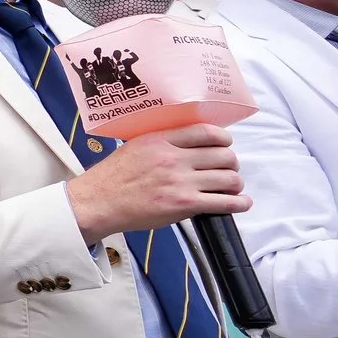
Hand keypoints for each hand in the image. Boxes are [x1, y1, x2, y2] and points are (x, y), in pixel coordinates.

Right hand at [67, 124, 245, 242]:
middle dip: (231, 163)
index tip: (225, 145)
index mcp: (161, 140)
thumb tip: (189, 143)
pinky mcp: (185, 204)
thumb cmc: (113, 177)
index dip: (224, 139)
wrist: (98, 202)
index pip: (206, 132)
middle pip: (224, 155)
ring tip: (230, 188)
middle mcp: (174, 158)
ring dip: (235, 184)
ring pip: (229, 178)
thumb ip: (162, 143)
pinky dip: (239, 204)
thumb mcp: (135, 147)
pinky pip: (225, 202)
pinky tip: (239, 203)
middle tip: (226, 169)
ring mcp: (181, 182)